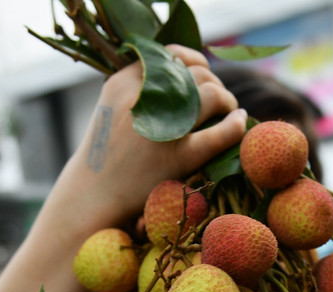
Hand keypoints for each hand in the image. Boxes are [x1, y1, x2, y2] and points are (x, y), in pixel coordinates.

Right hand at [60, 44, 246, 228]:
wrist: (93, 196)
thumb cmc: (108, 153)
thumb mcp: (113, 108)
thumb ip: (141, 86)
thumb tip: (190, 69)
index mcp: (123, 83)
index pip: (170, 56)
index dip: (194, 61)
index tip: (201, 74)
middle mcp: (142, 99)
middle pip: (195, 73)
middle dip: (213, 83)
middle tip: (218, 101)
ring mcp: (162, 128)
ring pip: (212, 93)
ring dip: (227, 99)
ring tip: (228, 111)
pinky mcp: (180, 158)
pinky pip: (221, 133)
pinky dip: (236, 124)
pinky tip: (239, 122)